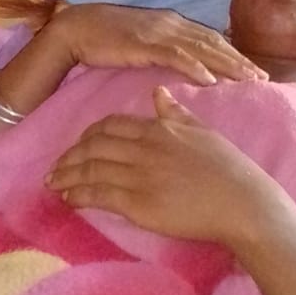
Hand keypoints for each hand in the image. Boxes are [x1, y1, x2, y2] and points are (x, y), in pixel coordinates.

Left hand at [45, 86, 288, 247]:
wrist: (242, 203)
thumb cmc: (229, 170)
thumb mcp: (203, 131)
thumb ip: (176, 113)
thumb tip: (158, 91)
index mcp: (158, 129)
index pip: (111, 125)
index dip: (89, 135)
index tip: (79, 145)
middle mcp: (144, 148)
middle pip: (94, 146)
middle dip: (70, 156)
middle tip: (55, 167)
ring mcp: (139, 175)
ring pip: (91, 170)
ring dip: (67, 176)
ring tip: (54, 183)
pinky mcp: (137, 203)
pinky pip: (98, 195)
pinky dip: (78, 195)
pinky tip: (68, 200)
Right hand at [47, 4, 267, 86]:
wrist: (76, 29)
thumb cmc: (107, 41)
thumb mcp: (143, 45)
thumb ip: (165, 53)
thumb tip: (185, 70)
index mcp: (172, 24)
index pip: (211, 39)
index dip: (235, 55)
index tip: (255, 71)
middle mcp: (171, 24)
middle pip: (213, 43)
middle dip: (239, 61)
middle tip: (262, 78)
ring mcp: (158, 32)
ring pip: (201, 48)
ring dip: (226, 64)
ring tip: (247, 79)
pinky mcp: (143, 43)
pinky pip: (174, 55)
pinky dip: (194, 66)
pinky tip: (209, 79)